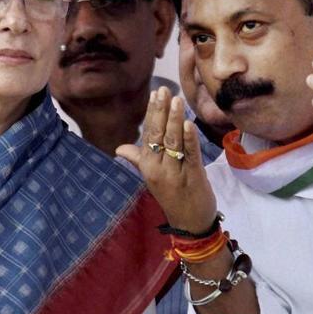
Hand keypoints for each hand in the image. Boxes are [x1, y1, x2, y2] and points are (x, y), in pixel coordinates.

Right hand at [116, 86, 216, 232]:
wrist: (190, 224)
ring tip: (175, 99)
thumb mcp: (152, 177)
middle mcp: (157, 168)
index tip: (155, 93)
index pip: (148, 134)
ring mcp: (175, 173)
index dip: (152, 113)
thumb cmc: (172, 197)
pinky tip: (188, 124)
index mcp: (147, 166)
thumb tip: (119, 149)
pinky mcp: (193, 176)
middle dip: (160, 111)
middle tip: (163, 89)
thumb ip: (138, 159)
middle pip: (158, 135)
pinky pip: (190, 154)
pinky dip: (189, 139)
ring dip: (174, 119)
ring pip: (173, 142)